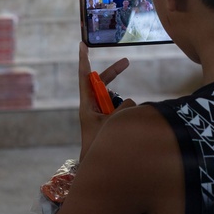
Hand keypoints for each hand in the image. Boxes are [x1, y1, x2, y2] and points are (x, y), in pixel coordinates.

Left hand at [77, 42, 132, 158]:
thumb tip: (131, 102)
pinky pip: (123, 110)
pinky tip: (128, 125)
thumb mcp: (111, 125)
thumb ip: (123, 109)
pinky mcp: (110, 120)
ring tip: (120, 122)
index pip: (85, 78)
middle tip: (127, 62)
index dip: (84, 61)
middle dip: (114, 73)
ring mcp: (102, 113)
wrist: (98, 168)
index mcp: (87, 105)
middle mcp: (93, 106)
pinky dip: (128, 113)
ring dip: (124, 106)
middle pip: (102, 83)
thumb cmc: (99, 147)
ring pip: (117, 99)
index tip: (82, 45)